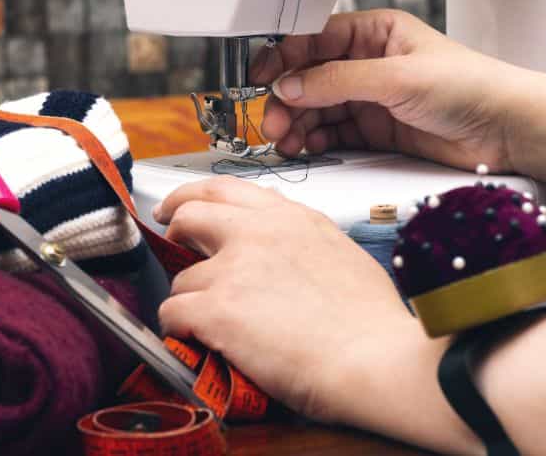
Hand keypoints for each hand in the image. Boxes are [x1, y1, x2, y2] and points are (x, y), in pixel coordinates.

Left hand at [152, 176, 420, 422]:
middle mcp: (256, 233)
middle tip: (171, 243)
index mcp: (290, 218)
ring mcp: (233, 269)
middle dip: (174, 227)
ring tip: (208, 324)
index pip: (227, 189)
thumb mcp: (340, 255)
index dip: (194, 196)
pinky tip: (195, 341)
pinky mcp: (216, 310)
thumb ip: (301, 243)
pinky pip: (173, 312)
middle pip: (190, 214)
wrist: (375, 358)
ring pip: (182, 278)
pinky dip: (178, 328)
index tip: (181, 207)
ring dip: (189, 299)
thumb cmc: (371, 322)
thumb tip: (283, 257)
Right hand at [250, 9, 524, 172]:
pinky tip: (306, 147)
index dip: (284, 57)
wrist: (507, 130)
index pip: (314, 39)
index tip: (261, 79)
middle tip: (272, 121)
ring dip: (298, 123)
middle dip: (288, 99)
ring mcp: (372, 98)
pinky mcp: (378, 131)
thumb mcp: (397, 76)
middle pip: (310, 77)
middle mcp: (369, 63)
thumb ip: (338, 81)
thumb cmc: (469, 86)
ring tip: (285, 140)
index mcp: (374, 32)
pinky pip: (334, 133)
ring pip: (318, 108)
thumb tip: (290, 85)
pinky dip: (316, 141)